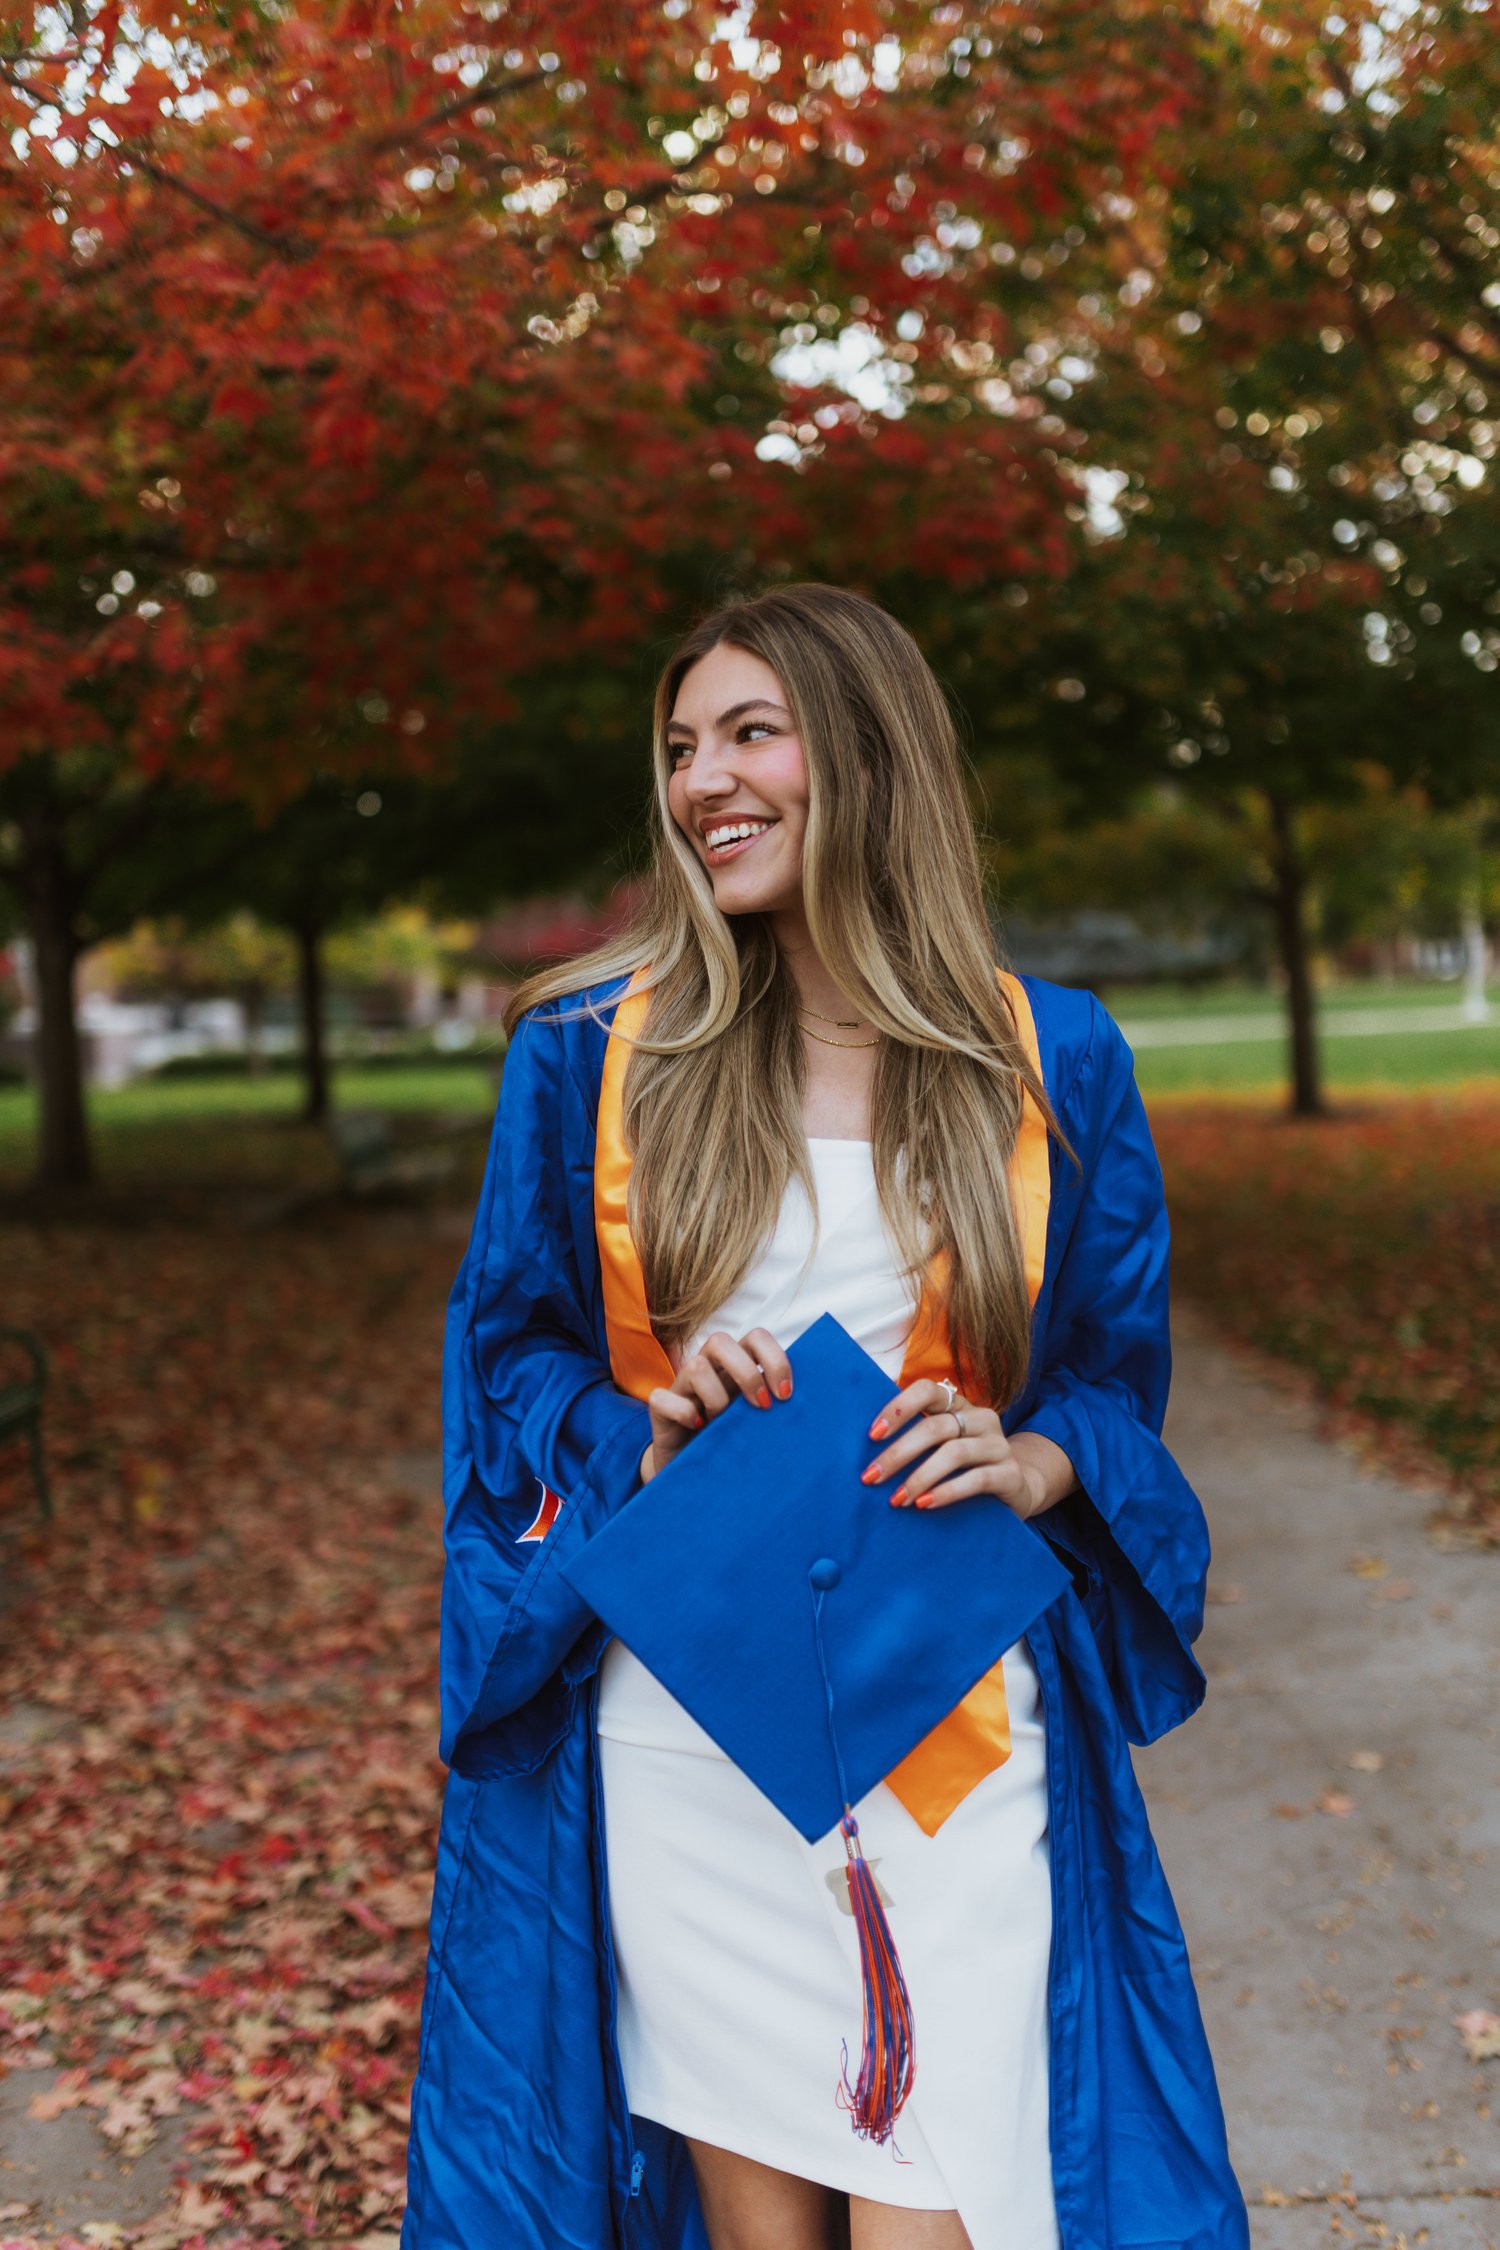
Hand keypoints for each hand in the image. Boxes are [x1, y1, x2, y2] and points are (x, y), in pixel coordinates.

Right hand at [640, 1326, 792, 1483]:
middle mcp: (708, 1370)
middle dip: (746, 1373)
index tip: (786, 1395)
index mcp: (736, 1367)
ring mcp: (681, 1387)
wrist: (694, 1474)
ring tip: (723, 1424)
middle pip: (720, 1340)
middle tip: (763, 1407)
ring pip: (694, 1365)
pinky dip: (684, 1412)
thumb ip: (776, 1406)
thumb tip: (816, 1408)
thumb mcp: (758, 1421)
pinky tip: (698, 1428)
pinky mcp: (659, 1409)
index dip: (773, 1359)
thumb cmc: (732, 1442)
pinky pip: (662, 1397)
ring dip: (716, 1398)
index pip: (755, 1338)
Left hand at [858, 1379, 1070, 1520]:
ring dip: (918, 1477)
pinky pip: (976, 1479)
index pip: (928, 1390)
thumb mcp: (943, 1446)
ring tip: (896, 1499)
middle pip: (935, 1427)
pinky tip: (925, 1504)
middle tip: (871, 1477)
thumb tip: (868, 1449)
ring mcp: (999, 1445)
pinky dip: (946, 1492)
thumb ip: (917, 1439)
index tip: (873, 1435)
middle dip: (898, 1453)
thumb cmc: (966, 1466)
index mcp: (960, 1405)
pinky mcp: (1010, 1474)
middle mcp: (982, 1419)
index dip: (899, 1408)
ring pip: (954, 1453)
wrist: (1017, 1488)